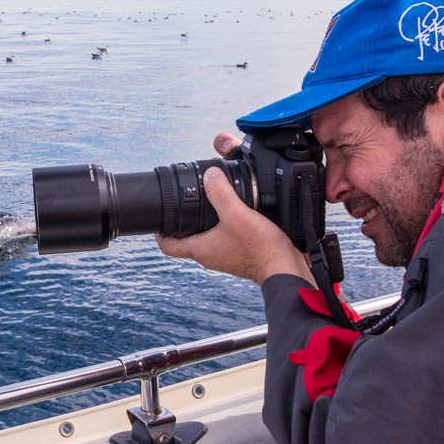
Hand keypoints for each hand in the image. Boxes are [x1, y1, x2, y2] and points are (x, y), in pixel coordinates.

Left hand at [156, 133, 313, 285]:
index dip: (159, 232)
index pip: (167, 246)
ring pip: (206, 239)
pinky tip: (237, 214)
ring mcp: (225, 257)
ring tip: (211, 204)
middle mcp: (210, 256)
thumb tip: (210, 175)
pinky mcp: (240, 255)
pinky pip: (225, 239)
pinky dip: (225, 227)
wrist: (285, 268)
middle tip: (185, 204)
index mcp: (200, 249)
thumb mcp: (237, 214)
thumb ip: (221, 193)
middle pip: (186, 240)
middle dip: (183, 222)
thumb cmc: (261, 248)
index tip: (159, 219)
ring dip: (205, 224)